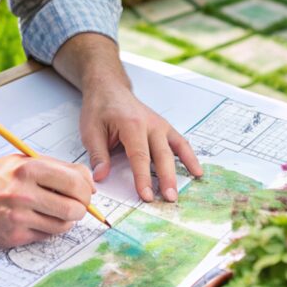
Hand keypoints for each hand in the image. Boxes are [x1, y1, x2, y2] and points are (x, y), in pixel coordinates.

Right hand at [0, 153, 93, 247]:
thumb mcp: (25, 160)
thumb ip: (58, 168)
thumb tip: (89, 183)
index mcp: (29, 170)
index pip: (74, 182)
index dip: (87, 188)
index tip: (87, 190)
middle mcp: (23, 194)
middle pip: (73, 208)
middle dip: (82, 207)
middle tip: (78, 204)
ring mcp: (19, 218)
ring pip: (63, 225)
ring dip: (67, 219)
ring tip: (57, 210)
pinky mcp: (15, 236)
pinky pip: (47, 236)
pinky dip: (50, 228)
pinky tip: (41, 217)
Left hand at [79, 81, 202, 202]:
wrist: (109, 88)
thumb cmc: (99, 108)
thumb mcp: (90, 130)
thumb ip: (98, 155)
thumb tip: (100, 177)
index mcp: (131, 124)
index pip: (140, 156)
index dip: (143, 178)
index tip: (146, 196)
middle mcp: (150, 124)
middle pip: (162, 154)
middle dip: (167, 178)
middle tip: (170, 198)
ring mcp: (160, 125)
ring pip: (175, 149)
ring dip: (182, 169)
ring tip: (186, 188)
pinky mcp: (164, 127)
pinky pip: (180, 142)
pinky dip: (189, 156)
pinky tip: (196, 171)